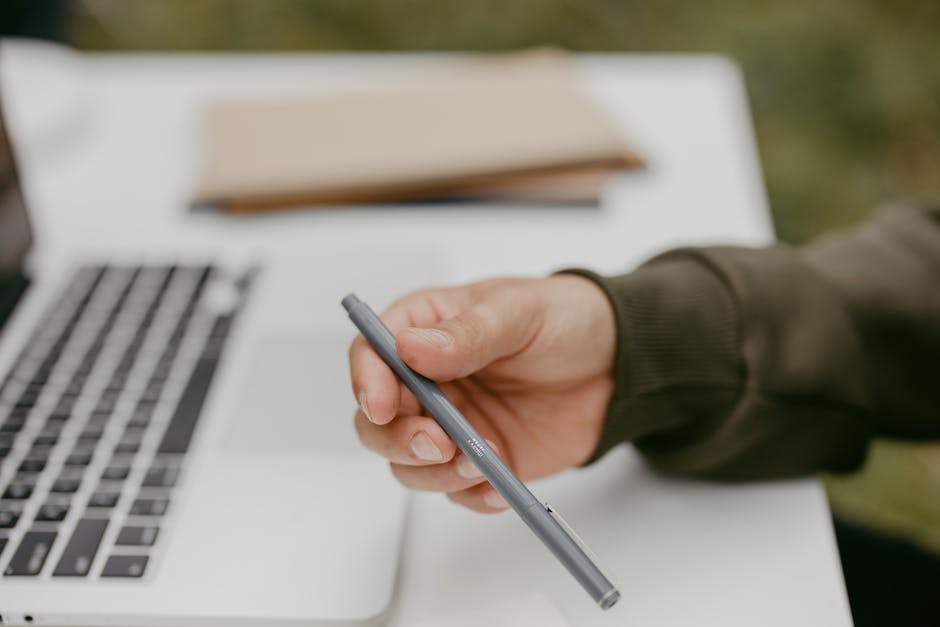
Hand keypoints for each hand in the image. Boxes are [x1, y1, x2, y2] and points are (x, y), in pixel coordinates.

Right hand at [348, 275, 615, 512]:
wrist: (616, 364)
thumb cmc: (565, 320)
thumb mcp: (519, 312)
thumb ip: (468, 334)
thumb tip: (410, 348)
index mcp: (426, 330)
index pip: (372, 353)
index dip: (367, 380)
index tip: (382, 404)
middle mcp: (428, 380)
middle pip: (378, 420)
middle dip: (398, 439)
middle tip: (438, 443)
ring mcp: (452, 422)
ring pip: (409, 463)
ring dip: (434, 471)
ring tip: (479, 463)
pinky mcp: (479, 458)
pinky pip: (456, 490)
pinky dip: (470, 495)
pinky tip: (497, 486)